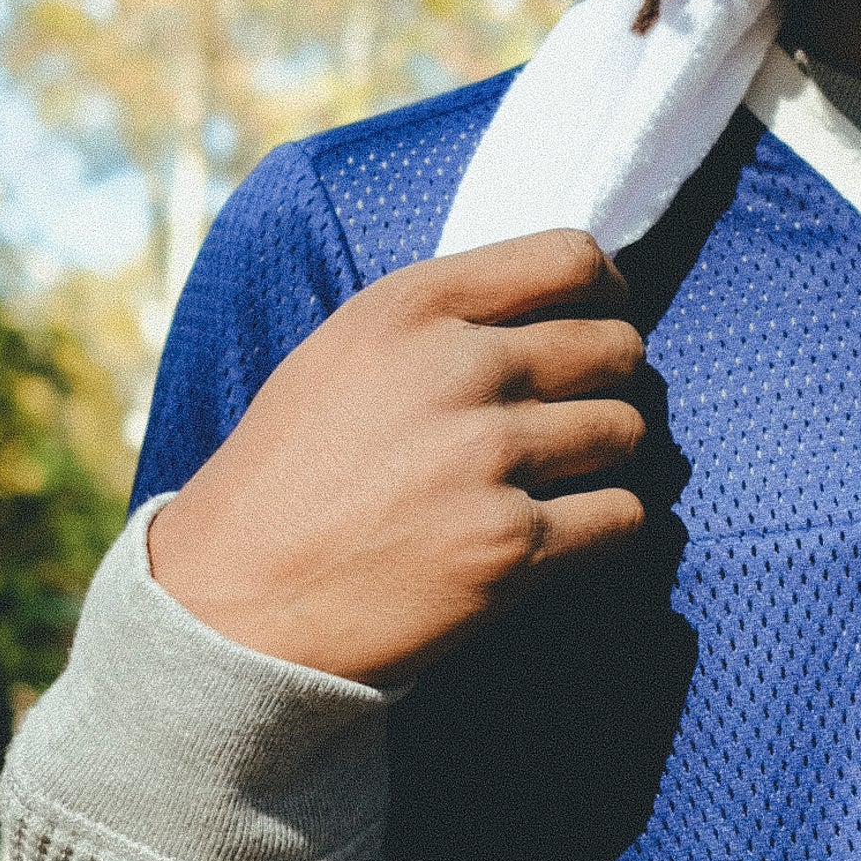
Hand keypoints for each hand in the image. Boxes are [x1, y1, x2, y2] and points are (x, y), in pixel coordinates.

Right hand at [149, 229, 645, 687]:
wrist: (233, 602)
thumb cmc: (290, 478)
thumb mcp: (347, 354)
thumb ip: (446, 322)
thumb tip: (562, 310)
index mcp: (413, 307)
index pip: (572, 258)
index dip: (607, 295)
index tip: (602, 323)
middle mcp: (458, 369)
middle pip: (616, 348)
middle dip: (613, 383)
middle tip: (581, 417)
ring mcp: (489, 459)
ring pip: (627, 431)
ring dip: (609, 458)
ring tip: (564, 481)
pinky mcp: (512, 546)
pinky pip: (624, 517)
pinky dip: (609, 527)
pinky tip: (568, 535)